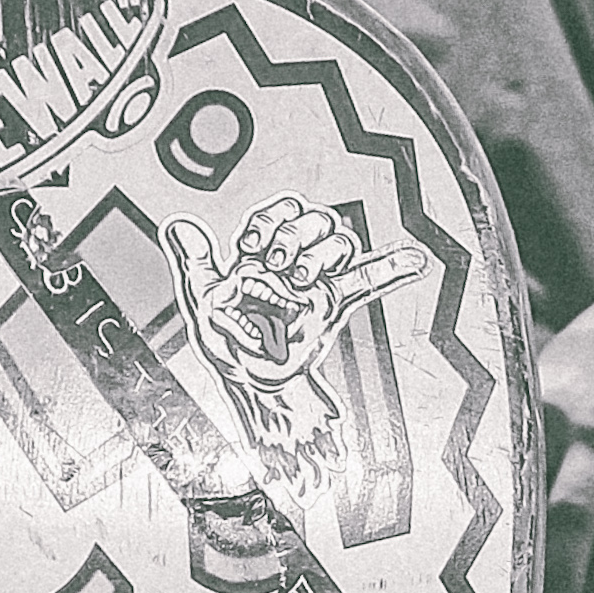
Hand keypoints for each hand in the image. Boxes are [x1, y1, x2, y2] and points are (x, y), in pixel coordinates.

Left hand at [161, 201, 427, 401]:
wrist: (250, 379)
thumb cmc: (227, 342)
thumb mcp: (201, 298)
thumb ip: (195, 260)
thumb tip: (179, 225)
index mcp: (265, 250)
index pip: (281, 212)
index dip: (270, 221)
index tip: (251, 246)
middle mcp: (294, 259)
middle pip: (315, 219)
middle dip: (295, 236)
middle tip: (277, 265)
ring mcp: (318, 281)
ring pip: (339, 243)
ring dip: (323, 254)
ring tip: (302, 281)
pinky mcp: (334, 304)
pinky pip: (368, 281)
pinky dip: (392, 268)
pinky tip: (414, 259)